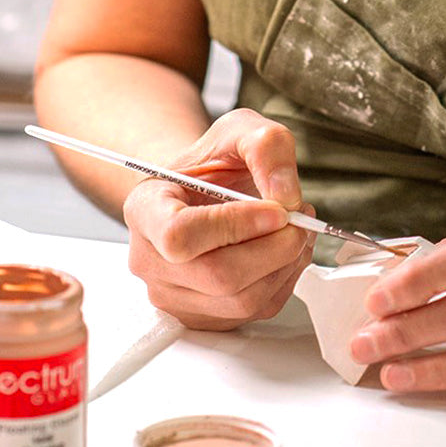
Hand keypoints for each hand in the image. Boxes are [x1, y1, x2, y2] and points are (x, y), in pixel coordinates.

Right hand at [124, 109, 313, 329]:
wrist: (207, 190)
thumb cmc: (216, 164)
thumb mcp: (242, 130)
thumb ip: (267, 148)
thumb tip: (285, 197)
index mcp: (145, 209)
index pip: (179, 236)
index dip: (236, 226)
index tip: (276, 209)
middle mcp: (150, 259)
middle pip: (219, 276)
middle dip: (277, 247)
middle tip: (300, 218)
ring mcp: (174, 295)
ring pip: (244, 299)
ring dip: (288, 263)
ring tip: (296, 229)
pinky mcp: (207, 315)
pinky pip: (258, 309)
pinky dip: (286, 279)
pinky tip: (285, 250)